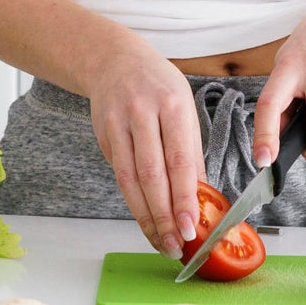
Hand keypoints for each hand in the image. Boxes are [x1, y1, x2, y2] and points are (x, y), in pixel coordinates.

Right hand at [87, 36, 205, 260]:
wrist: (113, 60)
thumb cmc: (157, 86)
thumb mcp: (184, 107)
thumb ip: (191, 152)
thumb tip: (203, 198)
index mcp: (171, 104)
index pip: (178, 159)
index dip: (183, 197)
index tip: (191, 227)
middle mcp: (141, 112)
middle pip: (151, 174)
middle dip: (163, 215)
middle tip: (176, 245)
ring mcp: (117, 123)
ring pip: (129, 179)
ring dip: (145, 216)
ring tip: (160, 241)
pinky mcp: (102, 134)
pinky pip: (119, 173)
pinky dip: (133, 200)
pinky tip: (145, 218)